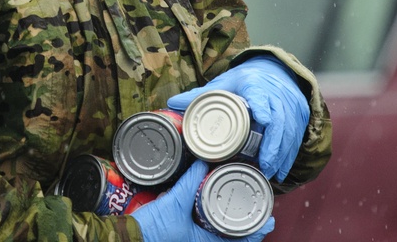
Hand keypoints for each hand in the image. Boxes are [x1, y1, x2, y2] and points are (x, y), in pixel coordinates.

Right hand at [130, 160, 274, 241]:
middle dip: (246, 226)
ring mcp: (193, 241)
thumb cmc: (153, 229)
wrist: (129, 236)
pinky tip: (213, 210)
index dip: (257, 231)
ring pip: (220, 236)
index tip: (268, 219)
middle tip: (258, 210)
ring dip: (231, 225)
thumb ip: (189, 182)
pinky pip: (206, 232)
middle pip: (234, 240)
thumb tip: (202, 163)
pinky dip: (214, 223)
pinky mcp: (184, 237)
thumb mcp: (174, 202)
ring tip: (239, 208)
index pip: (241, 241)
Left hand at [167, 56, 309, 181]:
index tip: (262, 119)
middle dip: (273, 145)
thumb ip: (199, 95)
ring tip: (270, 174)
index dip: (263, 106)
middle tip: (264, 166)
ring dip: (281, 155)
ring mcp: (291, 105)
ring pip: (290, 132)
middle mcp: (276, 94)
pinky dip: (289, 155)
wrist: (275, 72)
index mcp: (254, 84)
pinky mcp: (300, 116)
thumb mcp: (224, 84)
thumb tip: (172, 103)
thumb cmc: (245, 81)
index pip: (260, 94)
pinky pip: (297, 137)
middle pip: (278, 120)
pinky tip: (280, 170)